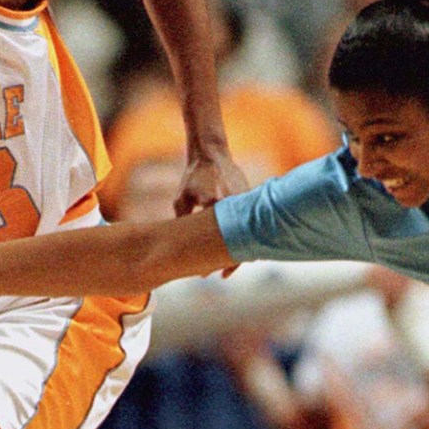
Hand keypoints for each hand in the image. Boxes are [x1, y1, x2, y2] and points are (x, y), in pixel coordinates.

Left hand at [175, 151, 248, 277]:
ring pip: (246, 233)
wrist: (211, 154)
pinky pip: (251, 223)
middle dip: (230, 260)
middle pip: (235, 240)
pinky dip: (246, 236)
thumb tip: (178, 244)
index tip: (207, 273)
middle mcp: (232, 204)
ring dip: (240, 249)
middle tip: (223, 275)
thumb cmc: (193, 176)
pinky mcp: (249, 199)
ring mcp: (243, 202)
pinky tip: (242, 249)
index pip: (216, 239)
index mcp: (214, 204)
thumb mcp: (182, 198)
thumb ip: (181, 220)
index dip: (212, 259)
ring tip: (233, 267)